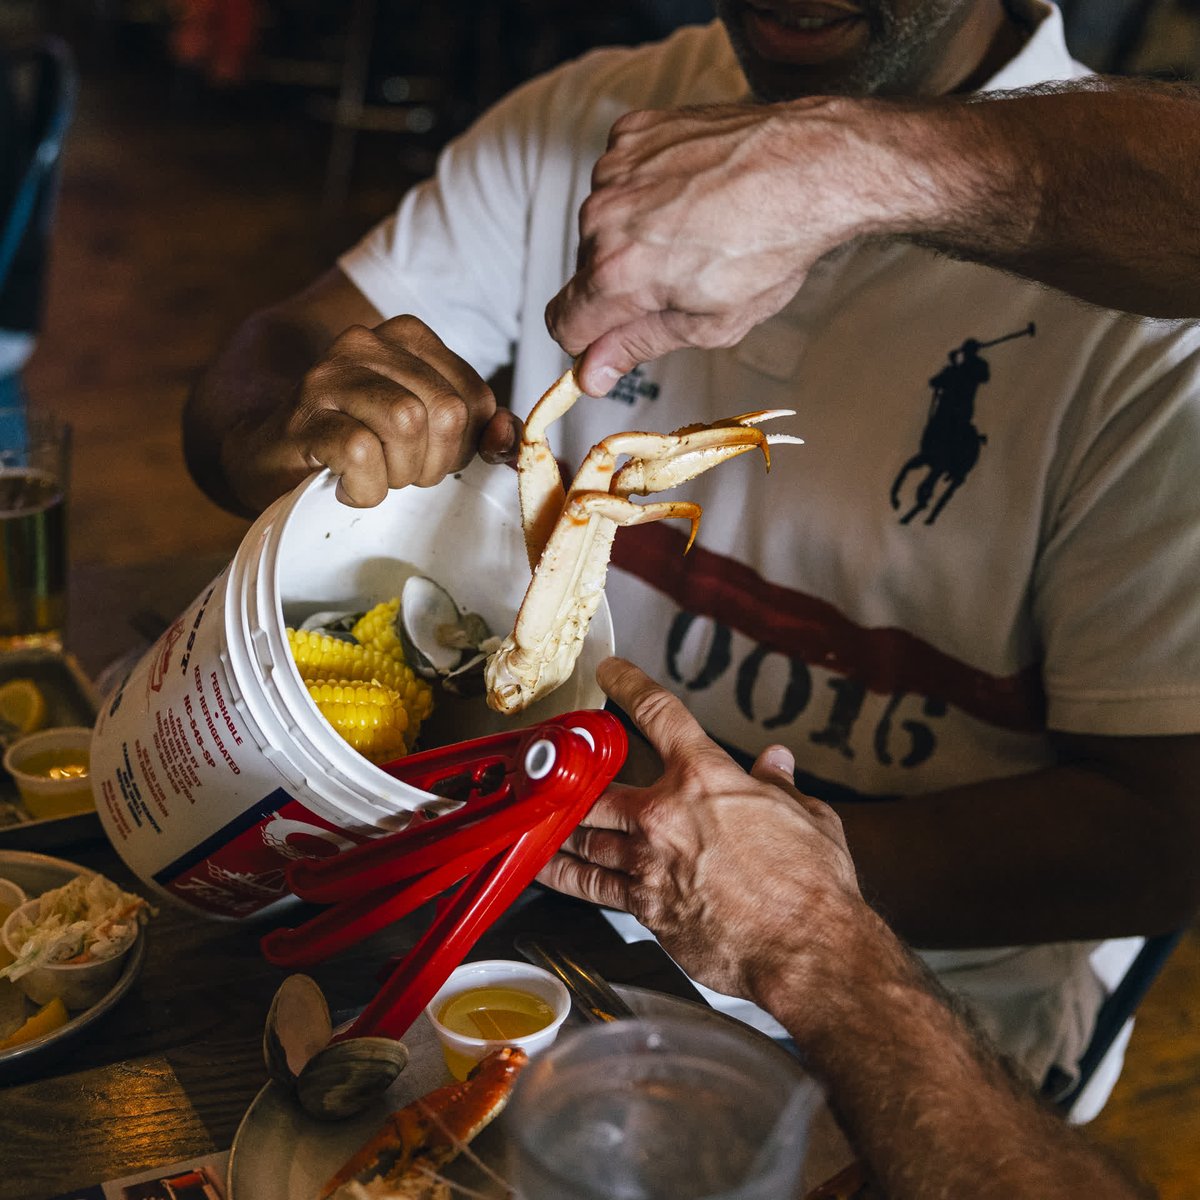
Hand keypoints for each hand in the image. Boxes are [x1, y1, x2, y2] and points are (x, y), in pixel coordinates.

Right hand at [236, 314, 518, 508]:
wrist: (270, 454)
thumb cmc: (357, 439)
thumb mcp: (424, 429)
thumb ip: (474, 428)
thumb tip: (507, 436)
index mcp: (407, 336)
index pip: (475, 397)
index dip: (463, 444)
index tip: (429, 456)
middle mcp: (366, 343)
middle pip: (445, 412)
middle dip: (434, 463)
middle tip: (402, 473)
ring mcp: (328, 376)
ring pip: (406, 425)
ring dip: (400, 473)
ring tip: (377, 477)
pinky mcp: (301, 417)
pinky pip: (360, 454)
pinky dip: (365, 488)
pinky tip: (348, 487)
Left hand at [538, 658, 863, 1003]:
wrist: (805, 950)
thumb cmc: (812, 886)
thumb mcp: (808, 816)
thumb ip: (780, 785)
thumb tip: (776, 762)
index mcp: (705, 777)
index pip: (658, 713)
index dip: (629, 684)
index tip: (612, 673)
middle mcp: (666, 814)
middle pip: (599, 785)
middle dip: (576, 777)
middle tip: (558, 768)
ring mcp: (648, 862)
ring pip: (584, 835)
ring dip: (559, 825)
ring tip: (537, 816)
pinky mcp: (643, 907)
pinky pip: (590, 885)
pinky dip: (564, 874)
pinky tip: (547, 868)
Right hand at [545, 99, 900, 395]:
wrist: (815, 163)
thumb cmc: (773, 246)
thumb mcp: (709, 323)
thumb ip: (638, 345)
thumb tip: (591, 373)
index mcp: (617, 273)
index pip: (563, 323)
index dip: (589, 342)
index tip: (616, 342)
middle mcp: (602, 217)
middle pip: (586, 274)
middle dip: (622, 285)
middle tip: (684, 278)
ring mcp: (616, 167)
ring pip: (601, 225)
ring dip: (634, 235)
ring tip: (695, 230)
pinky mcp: (632, 133)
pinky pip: (619, 178)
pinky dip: (646, 190)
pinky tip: (690, 192)